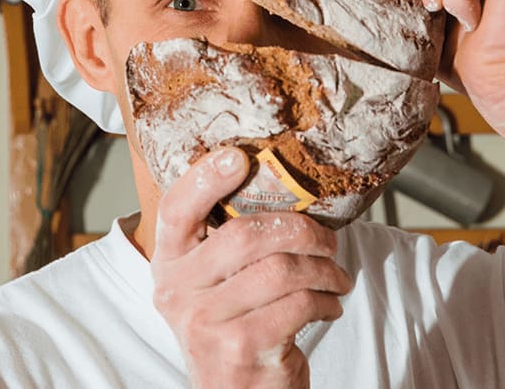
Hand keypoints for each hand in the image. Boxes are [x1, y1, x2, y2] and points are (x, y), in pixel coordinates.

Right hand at [151, 148, 351, 388]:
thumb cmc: (235, 326)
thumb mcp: (214, 284)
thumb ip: (226, 242)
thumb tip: (275, 183)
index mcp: (168, 265)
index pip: (177, 210)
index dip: (205, 178)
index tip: (238, 157)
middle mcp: (177, 292)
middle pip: (245, 235)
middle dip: (301, 230)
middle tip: (328, 239)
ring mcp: (206, 322)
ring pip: (281, 269)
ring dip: (323, 269)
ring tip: (336, 277)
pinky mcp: (241, 347)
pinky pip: (298, 304)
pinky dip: (326, 301)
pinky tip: (328, 306)